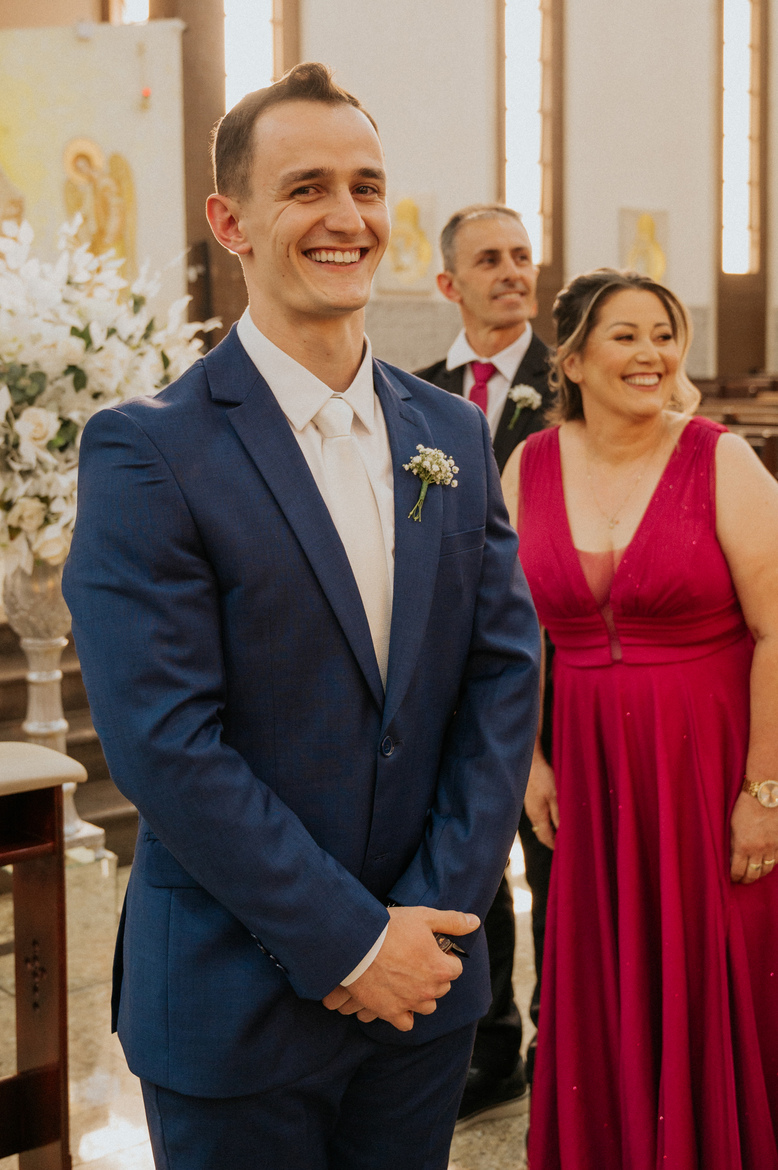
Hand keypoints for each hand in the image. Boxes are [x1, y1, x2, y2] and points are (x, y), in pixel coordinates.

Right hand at [321, 906, 478, 1031]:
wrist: (356, 944)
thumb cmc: (390, 928)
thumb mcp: (424, 917)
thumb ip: (453, 921)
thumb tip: (475, 922)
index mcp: (440, 968)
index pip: (455, 968)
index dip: (445, 957)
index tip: (432, 949)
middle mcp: (428, 990)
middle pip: (442, 988)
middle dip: (435, 976)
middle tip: (417, 961)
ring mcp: (409, 1003)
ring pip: (427, 1006)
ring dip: (422, 995)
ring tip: (408, 980)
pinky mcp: (390, 1012)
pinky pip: (406, 1023)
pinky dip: (404, 1014)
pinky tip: (398, 999)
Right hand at [524, 751, 558, 849]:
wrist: (529, 763)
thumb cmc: (543, 777)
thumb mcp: (555, 796)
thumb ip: (558, 815)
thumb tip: (562, 831)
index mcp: (538, 815)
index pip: (545, 837)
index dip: (553, 845)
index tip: (562, 851)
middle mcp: (532, 814)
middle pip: (540, 833)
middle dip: (550, 840)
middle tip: (561, 845)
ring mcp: (529, 807)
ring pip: (538, 825)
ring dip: (547, 831)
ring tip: (558, 834)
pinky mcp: (529, 800)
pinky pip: (536, 817)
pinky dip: (544, 822)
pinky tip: (551, 818)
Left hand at [730, 791, 777, 882]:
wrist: (765, 795)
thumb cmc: (745, 808)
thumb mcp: (733, 826)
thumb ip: (733, 844)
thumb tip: (732, 859)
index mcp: (743, 846)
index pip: (738, 871)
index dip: (735, 878)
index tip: (733, 879)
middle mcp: (759, 849)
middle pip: (754, 874)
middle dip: (747, 880)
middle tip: (742, 880)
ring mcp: (772, 847)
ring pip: (767, 869)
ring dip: (760, 873)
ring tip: (754, 873)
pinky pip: (777, 859)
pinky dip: (771, 863)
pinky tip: (766, 862)